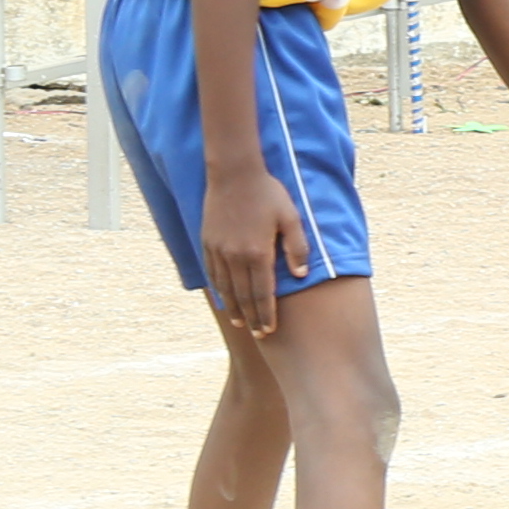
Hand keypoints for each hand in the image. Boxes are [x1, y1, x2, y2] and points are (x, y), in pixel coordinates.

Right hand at [202, 173, 316, 335]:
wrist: (234, 174)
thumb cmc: (268, 194)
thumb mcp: (291, 218)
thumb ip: (297, 247)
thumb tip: (300, 275)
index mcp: (258, 253)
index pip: (263, 293)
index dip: (267, 314)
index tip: (270, 330)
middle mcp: (235, 256)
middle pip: (244, 295)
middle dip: (253, 317)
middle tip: (260, 334)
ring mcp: (218, 250)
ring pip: (226, 287)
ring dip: (234, 307)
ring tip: (241, 322)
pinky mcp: (207, 242)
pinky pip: (212, 272)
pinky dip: (219, 289)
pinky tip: (224, 297)